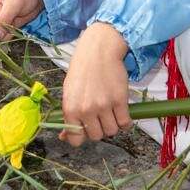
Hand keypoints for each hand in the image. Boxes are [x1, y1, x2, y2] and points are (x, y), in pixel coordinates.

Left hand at [59, 22, 132, 145]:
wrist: (99, 50)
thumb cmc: (82, 70)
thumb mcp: (69, 92)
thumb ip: (68, 116)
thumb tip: (64, 137)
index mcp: (70, 108)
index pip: (75, 140)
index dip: (81, 137)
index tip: (86, 129)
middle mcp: (86, 109)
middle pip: (97, 136)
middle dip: (99, 129)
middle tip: (99, 116)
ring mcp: (104, 105)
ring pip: (112, 131)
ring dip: (112, 125)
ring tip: (110, 111)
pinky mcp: (120, 100)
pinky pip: (126, 123)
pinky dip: (125, 121)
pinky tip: (121, 111)